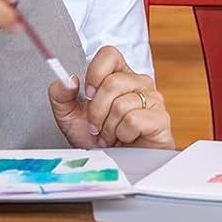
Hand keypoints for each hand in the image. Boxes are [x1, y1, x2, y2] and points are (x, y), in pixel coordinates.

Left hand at [48, 46, 173, 149]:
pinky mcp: (160, 118)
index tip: (87, 95)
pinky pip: (133, 120)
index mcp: (118, 75)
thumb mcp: (69, 116)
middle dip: (97, 111)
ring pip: (121, 104)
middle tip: (96, 126)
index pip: (109, 54)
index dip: (94, 73)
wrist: (115, 166)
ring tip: (111, 135)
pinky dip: (122, 134)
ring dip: (108, 127)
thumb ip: (60, 95)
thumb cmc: (97, 139)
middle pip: (112, 83)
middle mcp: (138, 83)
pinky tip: (124, 139)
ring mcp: (152, 99)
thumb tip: (67, 80)